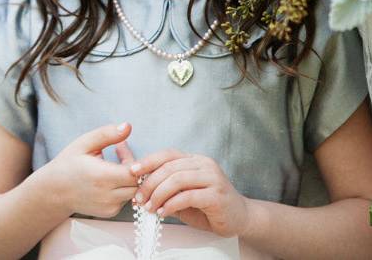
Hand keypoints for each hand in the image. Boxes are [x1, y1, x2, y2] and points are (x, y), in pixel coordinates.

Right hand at [43, 123, 138, 218]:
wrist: (53, 192)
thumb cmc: (68, 164)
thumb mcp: (84, 143)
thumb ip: (107, 134)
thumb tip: (128, 126)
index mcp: (101, 176)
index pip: (135, 172)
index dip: (135, 159)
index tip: (122, 148)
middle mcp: (107, 195)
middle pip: (138, 182)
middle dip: (135, 167)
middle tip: (120, 153)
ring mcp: (109, 206)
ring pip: (134, 191)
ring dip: (130, 177)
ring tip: (114, 164)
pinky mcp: (110, 212)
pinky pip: (126, 198)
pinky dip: (123, 187)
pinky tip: (111, 177)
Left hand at [131, 149, 249, 237]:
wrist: (240, 218)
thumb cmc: (208, 206)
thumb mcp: (184, 192)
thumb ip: (167, 187)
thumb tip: (140, 185)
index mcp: (195, 160)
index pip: (168, 154)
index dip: (148, 161)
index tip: (132, 171)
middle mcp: (204, 164)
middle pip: (169, 167)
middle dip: (149, 183)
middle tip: (138, 198)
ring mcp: (212, 178)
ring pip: (177, 180)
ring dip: (158, 194)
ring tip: (149, 207)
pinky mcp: (216, 195)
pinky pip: (187, 196)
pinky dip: (171, 205)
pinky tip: (163, 212)